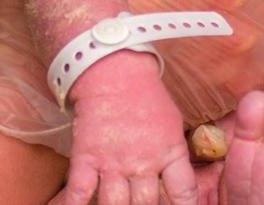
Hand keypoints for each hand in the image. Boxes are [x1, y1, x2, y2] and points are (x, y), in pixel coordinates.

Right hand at [61, 53, 196, 204]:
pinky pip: (79, 194)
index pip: (183, 192)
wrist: (114, 70)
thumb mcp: (172, 123)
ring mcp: (113, 162)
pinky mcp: (86, 158)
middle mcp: (142, 161)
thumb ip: (174, 156)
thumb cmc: (146, 95)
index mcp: (169, 151)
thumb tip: (176, 184)